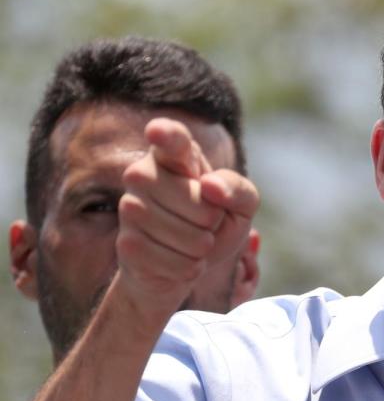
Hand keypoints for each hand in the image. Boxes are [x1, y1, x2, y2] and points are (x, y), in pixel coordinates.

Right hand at [117, 118, 258, 320]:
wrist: (182, 263)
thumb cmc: (212, 224)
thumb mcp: (240, 206)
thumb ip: (238, 189)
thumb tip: (210, 185)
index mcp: (174, 155)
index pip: (171, 140)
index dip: (167, 135)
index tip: (158, 132)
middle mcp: (142, 174)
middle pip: (202, 206)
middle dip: (213, 222)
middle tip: (201, 222)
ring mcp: (130, 208)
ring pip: (192, 238)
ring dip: (202, 248)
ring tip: (189, 242)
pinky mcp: (127, 244)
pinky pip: (179, 263)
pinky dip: (190, 268)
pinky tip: (177, 260)